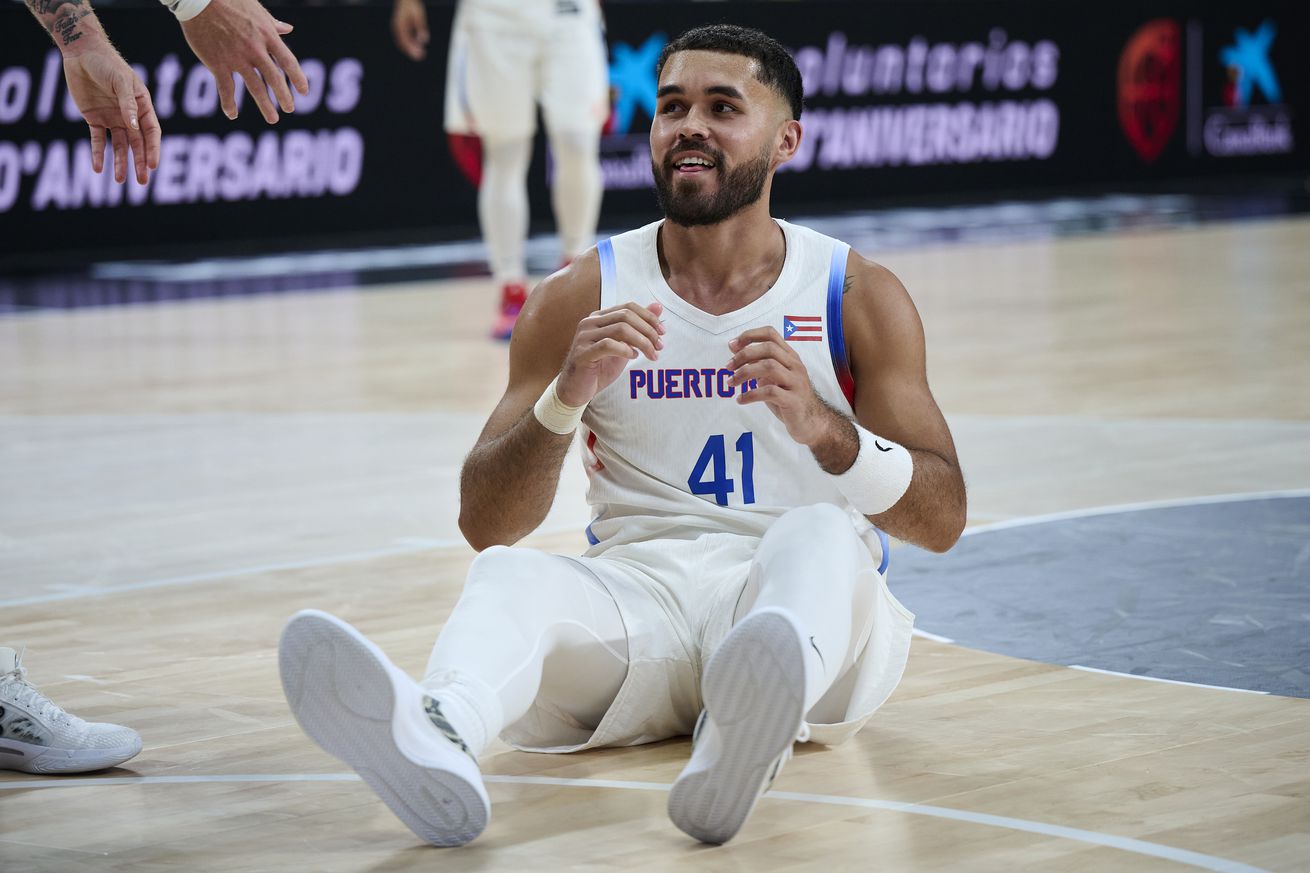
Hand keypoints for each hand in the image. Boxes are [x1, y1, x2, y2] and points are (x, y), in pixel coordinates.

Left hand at [63, 47, 160, 183]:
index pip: (151, 132)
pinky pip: (97, 140)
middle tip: (142, 182)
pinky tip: (98, 169)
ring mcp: (112, 118)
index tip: (152, 165)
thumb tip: (134, 127)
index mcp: (142, 106)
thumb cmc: (106, 63)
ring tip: (120, 180)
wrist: (81, 52)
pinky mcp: (94, 119)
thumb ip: (127, 103)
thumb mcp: (120, 81)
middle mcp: (129, 115)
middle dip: (140, 162)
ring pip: (119, 145)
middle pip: (137, 143)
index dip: (153, 149)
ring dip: (120, 162)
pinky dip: (98, 154)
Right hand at [180, 0, 308, 122]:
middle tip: (289, 108)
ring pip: (255, 87)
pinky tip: (232, 114)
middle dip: (284, 96)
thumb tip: (288, 28)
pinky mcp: (217, 63)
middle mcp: (255, 49)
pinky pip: (226, 89)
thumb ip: (272, 23)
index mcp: (267, 35)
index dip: (298, 78)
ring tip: (273, 119)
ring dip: (265, 105)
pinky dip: (229, 103)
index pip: (288, 62)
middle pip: (275, 78)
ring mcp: (236, 58)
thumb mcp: (255, 8)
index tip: (304, 91)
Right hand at [392, 0, 428, 60]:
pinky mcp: (399, 28)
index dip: (412, 50)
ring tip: (420, 54)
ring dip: (410, 49)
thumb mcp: (419, 16)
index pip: (405, 41)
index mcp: (400, 25)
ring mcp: (396, 28)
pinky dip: (408, 44)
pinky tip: (416, 47)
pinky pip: (402, 39)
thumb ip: (421, 28)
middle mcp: (396, 28)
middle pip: (402, 44)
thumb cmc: (413, 5)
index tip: (420, 55)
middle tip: (420, 57)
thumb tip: (424, 40)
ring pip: (402, 43)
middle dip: (411, 52)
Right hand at [557, 302, 664, 406]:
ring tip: (651, 354)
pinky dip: (625, 350)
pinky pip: (608, 345)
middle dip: (648, 330)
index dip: (648, 317)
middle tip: (660, 346)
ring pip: (620, 329)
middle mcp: (589, 322)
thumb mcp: (624, 345)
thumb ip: (639, 326)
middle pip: (626, 316)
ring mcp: (584, 337)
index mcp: (599, 317)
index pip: (628, 307)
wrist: (577, 390)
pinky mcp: (582, 353)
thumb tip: (658, 306)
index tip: (662, 332)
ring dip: (642, 342)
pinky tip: (633, 357)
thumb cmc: (600, 367)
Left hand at [726, 327, 834, 445]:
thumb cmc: (788, 398)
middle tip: (728, 366)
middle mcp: (795, 366)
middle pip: (768, 348)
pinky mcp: (793, 401)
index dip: (750, 336)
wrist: (811, 423)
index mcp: (790, 357)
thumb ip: (758, 363)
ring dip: (745, 373)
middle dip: (744, 355)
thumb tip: (735, 349)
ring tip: (731, 382)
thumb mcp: (773, 378)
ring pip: (769, 367)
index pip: (771, 334)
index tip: (732, 345)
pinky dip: (751, 394)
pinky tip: (741, 400)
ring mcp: (796, 382)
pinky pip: (770, 392)